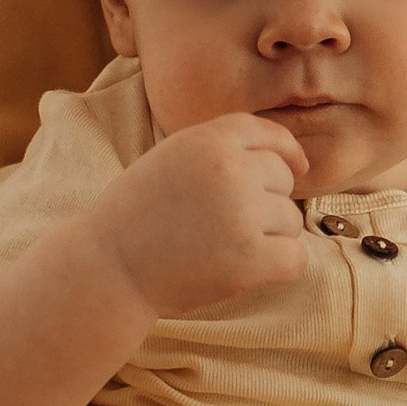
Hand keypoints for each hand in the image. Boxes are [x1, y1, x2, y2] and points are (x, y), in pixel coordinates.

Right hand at [89, 113, 312, 313]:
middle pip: (283, 179)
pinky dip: (282, 266)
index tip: (297, 168)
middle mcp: (230, 170)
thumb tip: (283, 159)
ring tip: (224, 247)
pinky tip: (254, 270)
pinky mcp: (249, 259)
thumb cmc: (137, 215)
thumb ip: (219, 149)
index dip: (288, 151)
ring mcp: (241, 214)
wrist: (109, 266)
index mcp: (208, 140)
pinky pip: (296, 258)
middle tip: (227, 224)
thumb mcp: (172, 157)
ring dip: (269, 236)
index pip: (269, 135)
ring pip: (290, 220)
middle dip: (267, 200)